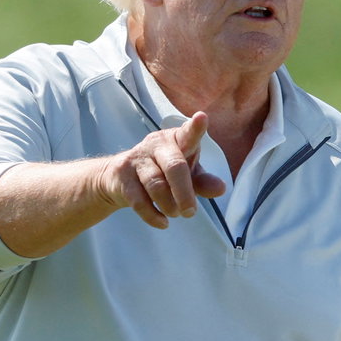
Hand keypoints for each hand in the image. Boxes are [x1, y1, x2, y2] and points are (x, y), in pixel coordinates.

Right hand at [102, 111, 225, 227]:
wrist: (119, 177)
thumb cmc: (163, 172)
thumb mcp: (187, 175)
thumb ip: (203, 182)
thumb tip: (221, 189)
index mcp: (177, 140)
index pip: (188, 134)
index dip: (195, 128)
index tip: (202, 118)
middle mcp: (156, 145)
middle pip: (174, 167)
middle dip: (184, 193)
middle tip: (191, 212)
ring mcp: (137, 159)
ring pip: (156, 185)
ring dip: (169, 205)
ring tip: (177, 213)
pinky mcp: (121, 175)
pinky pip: (138, 200)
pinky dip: (152, 215)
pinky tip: (163, 222)